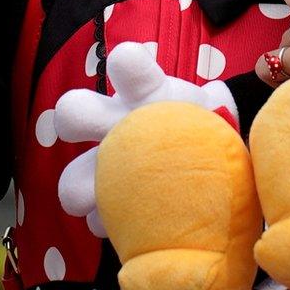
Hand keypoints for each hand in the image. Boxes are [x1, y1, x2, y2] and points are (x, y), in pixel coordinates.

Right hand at [51, 42, 236, 235]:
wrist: (207, 172)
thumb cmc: (204, 131)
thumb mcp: (218, 115)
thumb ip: (217, 105)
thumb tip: (214, 96)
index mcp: (144, 95)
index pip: (126, 65)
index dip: (122, 64)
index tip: (127, 65)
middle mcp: (115, 125)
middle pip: (73, 110)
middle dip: (77, 119)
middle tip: (106, 132)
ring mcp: (104, 166)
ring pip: (71, 178)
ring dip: (84, 190)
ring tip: (107, 197)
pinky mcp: (106, 205)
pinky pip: (94, 218)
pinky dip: (109, 224)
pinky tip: (133, 225)